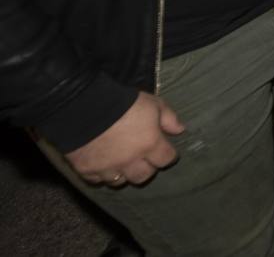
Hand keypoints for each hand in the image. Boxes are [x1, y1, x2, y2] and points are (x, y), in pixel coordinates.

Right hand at [64, 91, 182, 186]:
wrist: (82, 106)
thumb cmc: (123, 102)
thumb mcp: (152, 103)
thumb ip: (169, 118)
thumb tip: (180, 130)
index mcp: (149, 145)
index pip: (166, 159)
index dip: (167, 155)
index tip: (165, 150)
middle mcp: (130, 161)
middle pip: (143, 176)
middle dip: (146, 168)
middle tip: (143, 158)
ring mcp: (107, 168)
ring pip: (120, 181)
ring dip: (124, 174)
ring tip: (122, 163)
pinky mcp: (86, 170)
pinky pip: (97, 180)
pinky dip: (101, 175)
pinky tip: (102, 166)